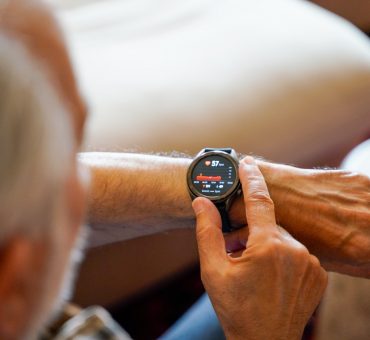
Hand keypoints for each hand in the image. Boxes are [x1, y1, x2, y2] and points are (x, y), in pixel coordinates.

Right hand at [193, 157, 327, 339]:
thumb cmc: (236, 308)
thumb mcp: (213, 270)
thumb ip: (207, 231)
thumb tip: (201, 202)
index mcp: (268, 246)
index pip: (259, 200)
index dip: (251, 178)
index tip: (247, 163)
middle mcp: (295, 250)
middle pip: (267, 224)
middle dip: (249, 231)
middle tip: (234, 250)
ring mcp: (310, 262)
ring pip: (281, 237)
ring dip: (264, 244)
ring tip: (250, 268)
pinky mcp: (318, 273)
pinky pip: (296, 251)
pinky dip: (280, 255)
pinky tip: (268, 275)